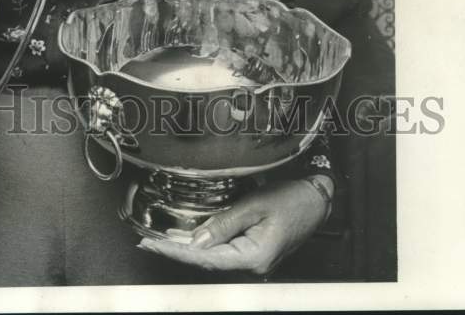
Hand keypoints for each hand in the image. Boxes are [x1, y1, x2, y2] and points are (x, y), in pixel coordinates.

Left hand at [138, 178, 329, 276]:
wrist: (317, 199)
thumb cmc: (292, 199)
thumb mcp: (256, 204)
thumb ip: (224, 223)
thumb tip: (196, 240)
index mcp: (253, 257)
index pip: (206, 259)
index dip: (176, 252)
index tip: (153, 245)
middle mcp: (252, 266)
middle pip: (206, 262)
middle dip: (175, 252)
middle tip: (147, 243)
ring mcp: (252, 262)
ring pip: (212, 259)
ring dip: (185, 250)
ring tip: (158, 241)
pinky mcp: (251, 253)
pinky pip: (221, 253)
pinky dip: (201, 247)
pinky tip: (185, 240)